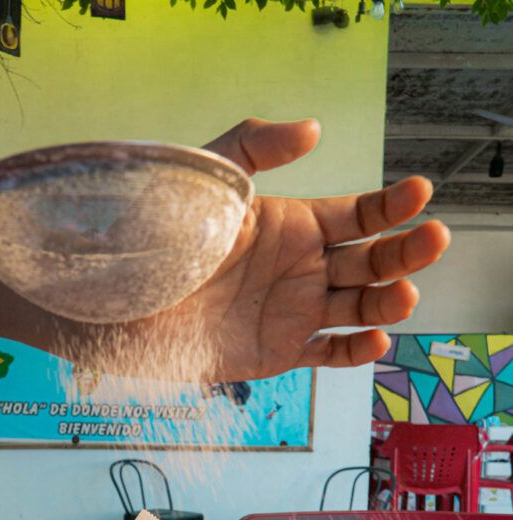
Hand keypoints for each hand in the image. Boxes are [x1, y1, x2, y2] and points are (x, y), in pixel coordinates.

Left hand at [132, 118, 449, 381]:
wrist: (122, 298)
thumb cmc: (163, 233)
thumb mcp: (210, 178)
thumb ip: (255, 145)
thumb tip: (312, 129)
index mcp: (296, 225)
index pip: (360, 215)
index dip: (392, 205)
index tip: (419, 192)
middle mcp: (303, 269)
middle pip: (372, 261)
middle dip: (406, 251)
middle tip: (432, 239)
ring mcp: (294, 313)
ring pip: (360, 307)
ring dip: (388, 300)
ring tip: (404, 293)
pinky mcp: (278, 353)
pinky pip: (328, 354)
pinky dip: (355, 351)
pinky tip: (375, 338)